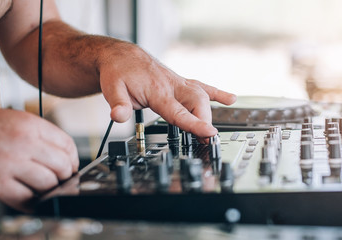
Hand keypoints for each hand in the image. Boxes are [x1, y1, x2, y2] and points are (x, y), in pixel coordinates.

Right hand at [0, 106, 77, 210]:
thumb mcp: (16, 120)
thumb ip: (41, 136)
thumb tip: (65, 157)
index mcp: (30, 125)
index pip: (67, 144)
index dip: (73, 159)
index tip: (71, 166)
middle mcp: (23, 142)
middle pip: (62, 166)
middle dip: (64, 176)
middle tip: (59, 179)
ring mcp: (9, 164)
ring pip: (48, 184)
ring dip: (49, 190)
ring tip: (42, 187)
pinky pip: (26, 199)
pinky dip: (32, 202)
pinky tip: (30, 197)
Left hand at [98, 45, 236, 137]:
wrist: (121, 55)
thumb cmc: (118, 71)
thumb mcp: (111, 89)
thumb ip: (118, 105)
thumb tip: (118, 117)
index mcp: (157, 90)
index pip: (179, 111)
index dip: (195, 124)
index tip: (209, 133)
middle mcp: (172, 85)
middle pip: (196, 103)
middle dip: (205, 120)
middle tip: (207, 139)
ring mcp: (179, 83)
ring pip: (202, 95)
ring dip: (211, 112)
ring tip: (214, 131)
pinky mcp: (181, 82)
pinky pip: (202, 87)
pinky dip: (217, 93)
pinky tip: (231, 99)